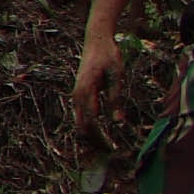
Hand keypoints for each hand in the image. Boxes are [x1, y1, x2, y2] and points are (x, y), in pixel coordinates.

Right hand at [71, 33, 129, 148]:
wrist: (96, 41)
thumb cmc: (109, 56)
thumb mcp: (117, 76)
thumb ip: (116, 99)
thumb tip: (118, 122)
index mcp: (86, 91)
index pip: (91, 121)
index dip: (100, 137)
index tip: (111, 149)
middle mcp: (77, 95)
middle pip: (82, 124)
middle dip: (93, 140)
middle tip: (108, 152)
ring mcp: (76, 94)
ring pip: (79, 121)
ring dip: (90, 134)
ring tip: (103, 146)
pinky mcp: (78, 94)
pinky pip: (80, 114)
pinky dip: (88, 125)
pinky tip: (97, 132)